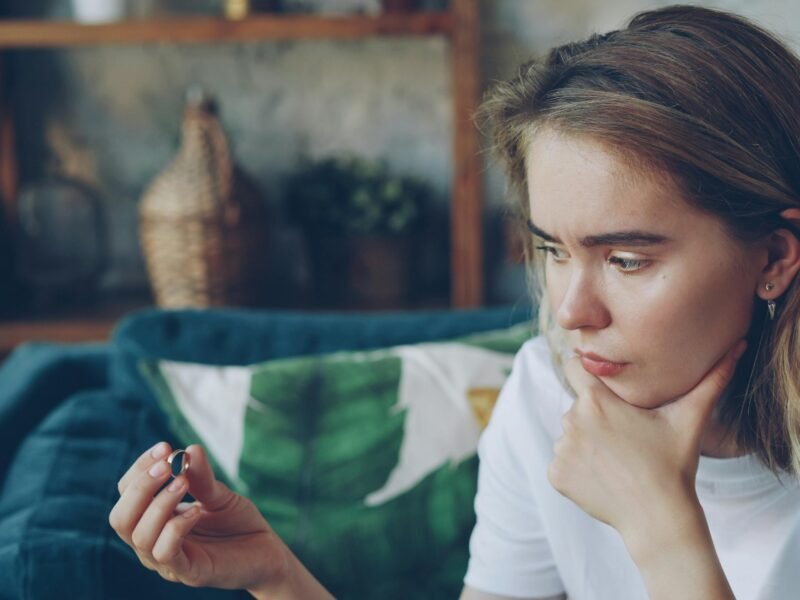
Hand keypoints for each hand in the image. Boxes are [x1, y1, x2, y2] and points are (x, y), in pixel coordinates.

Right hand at [109, 442, 288, 592]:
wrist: (266, 551)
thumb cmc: (237, 522)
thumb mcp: (218, 494)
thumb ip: (201, 477)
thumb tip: (190, 449)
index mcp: (153, 518)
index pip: (127, 492)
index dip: (140, 468)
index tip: (165, 448)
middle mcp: (153, 540)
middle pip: (121, 517)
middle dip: (140, 487)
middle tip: (167, 466)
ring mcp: (167, 560)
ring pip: (139, 535)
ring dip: (159, 504)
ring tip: (183, 483)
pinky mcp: (187, 572)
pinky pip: (165, 552)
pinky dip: (175, 527)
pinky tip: (196, 511)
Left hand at [547, 339, 746, 545]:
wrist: (658, 518)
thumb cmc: (674, 465)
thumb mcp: (690, 419)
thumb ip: (710, 380)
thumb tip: (738, 347)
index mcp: (596, 400)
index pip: (575, 367)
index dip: (587, 370)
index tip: (601, 382)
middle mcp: (571, 419)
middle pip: (578, 406)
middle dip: (597, 416)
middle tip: (626, 438)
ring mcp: (561, 448)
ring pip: (570, 435)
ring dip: (587, 443)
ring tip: (618, 459)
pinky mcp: (555, 474)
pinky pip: (563, 462)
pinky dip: (578, 468)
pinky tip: (604, 477)